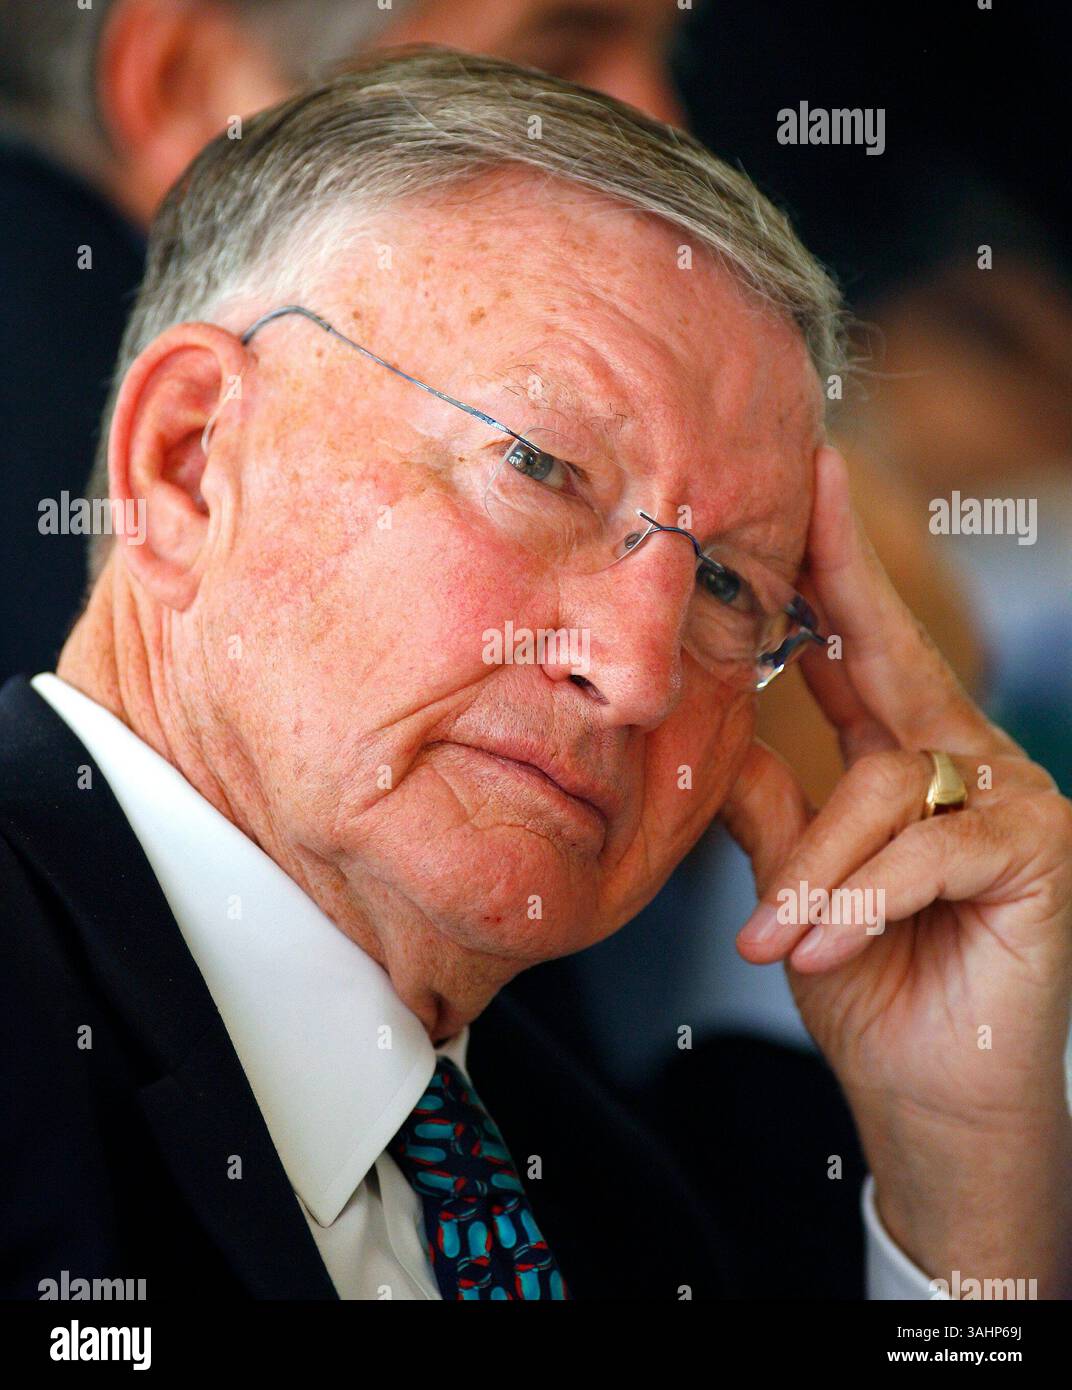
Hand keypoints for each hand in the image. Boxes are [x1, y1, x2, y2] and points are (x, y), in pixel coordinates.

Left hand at [722, 446, 1071, 1294]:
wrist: (931, 1103)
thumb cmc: (868, 988)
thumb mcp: (800, 886)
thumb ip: (767, 806)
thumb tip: (703, 728)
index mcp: (909, 756)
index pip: (863, 649)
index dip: (833, 566)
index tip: (805, 477)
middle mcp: (970, 761)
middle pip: (898, 656)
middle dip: (846, 573)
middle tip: (808, 489)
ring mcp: (1015, 803)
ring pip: (886, 786)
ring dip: (815, 873)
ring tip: (774, 944)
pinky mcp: (1042, 856)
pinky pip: (925, 852)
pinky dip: (859, 904)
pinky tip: (822, 954)